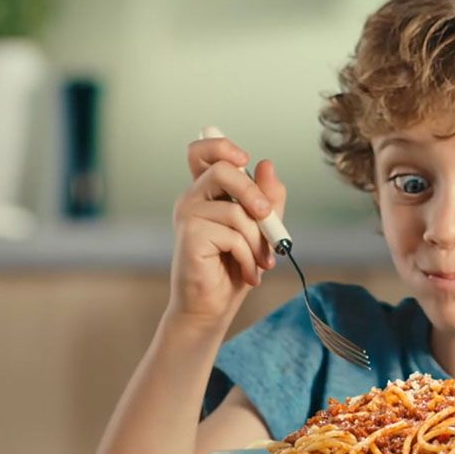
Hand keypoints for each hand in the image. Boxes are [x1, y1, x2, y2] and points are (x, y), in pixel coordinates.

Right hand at [166, 129, 287, 328]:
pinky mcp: (189, 235)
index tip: (244, 161)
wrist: (211, 308)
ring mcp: (187, 215)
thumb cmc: (233, 268)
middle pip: (223, 170)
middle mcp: (192, 198)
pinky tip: (248, 272)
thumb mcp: (261, 229)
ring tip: (260, 262)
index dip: (221, 146)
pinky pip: (232, 235)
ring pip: (236, 211)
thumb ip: (268, 198)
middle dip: (254, 194)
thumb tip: (266, 164)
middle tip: (267, 218)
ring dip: (257, 241)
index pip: (202, 151)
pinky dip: (248, 257)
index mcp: (207, 192)